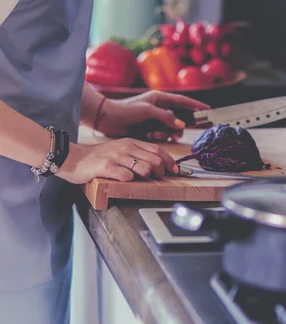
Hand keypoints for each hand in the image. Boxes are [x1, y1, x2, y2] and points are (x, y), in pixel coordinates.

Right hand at [56, 139, 178, 183]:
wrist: (73, 157)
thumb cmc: (99, 157)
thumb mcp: (121, 150)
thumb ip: (137, 155)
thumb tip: (158, 165)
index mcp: (131, 143)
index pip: (158, 150)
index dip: (170, 161)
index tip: (175, 171)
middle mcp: (126, 147)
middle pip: (155, 160)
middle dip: (161, 172)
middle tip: (157, 178)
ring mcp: (116, 156)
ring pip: (144, 168)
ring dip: (146, 177)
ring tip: (138, 179)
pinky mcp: (106, 166)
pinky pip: (126, 176)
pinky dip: (129, 181)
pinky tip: (123, 180)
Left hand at [95, 91, 209, 141]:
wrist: (108, 120)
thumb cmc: (126, 110)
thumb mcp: (148, 110)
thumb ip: (166, 117)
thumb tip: (182, 125)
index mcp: (160, 98)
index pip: (183, 101)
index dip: (196, 105)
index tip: (208, 109)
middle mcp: (160, 109)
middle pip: (179, 118)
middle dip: (177, 127)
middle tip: (176, 133)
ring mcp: (155, 120)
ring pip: (171, 129)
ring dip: (165, 133)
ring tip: (154, 134)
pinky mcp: (150, 129)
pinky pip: (162, 135)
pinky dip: (158, 137)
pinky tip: (148, 135)